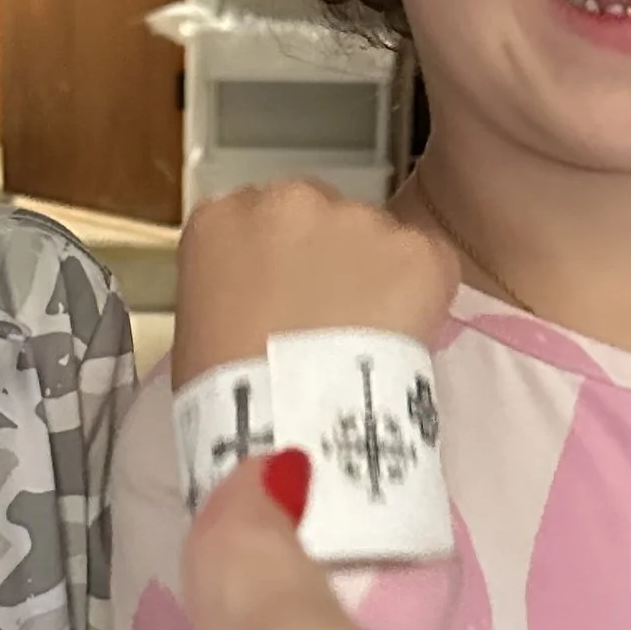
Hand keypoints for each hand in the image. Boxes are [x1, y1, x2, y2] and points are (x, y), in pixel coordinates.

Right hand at [171, 180, 456, 383]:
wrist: (290, 430)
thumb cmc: (224, 400)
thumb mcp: (201, 332)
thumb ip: (234, 291)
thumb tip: (267, 302)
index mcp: (223, 217)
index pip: (259, 221)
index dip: (280, 266)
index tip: (287, 304)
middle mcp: (289, 198)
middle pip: (320, 217)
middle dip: (329, 261)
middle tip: (330, 326)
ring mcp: (358, 218)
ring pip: (376, 240)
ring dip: (376, 280)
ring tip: (367, 344)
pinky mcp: (418, 249)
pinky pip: (429, 266)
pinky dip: (424, 301)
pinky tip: (403, 343)